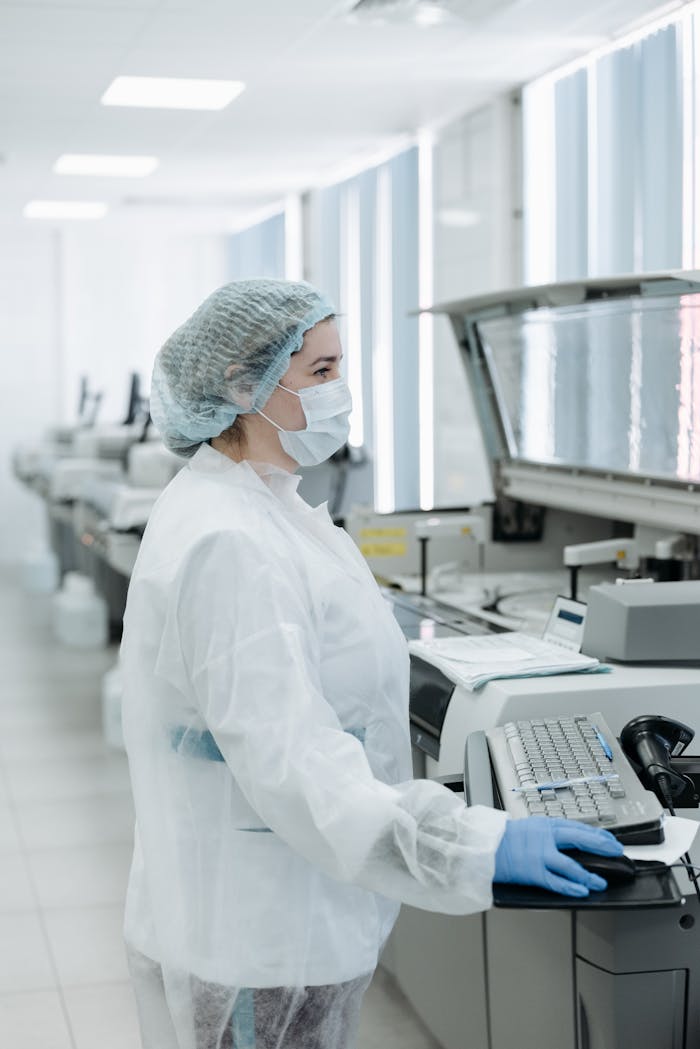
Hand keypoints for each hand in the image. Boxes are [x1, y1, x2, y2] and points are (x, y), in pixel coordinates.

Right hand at [493, 817, 623, 896]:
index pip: (579, 827)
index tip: (612, 841)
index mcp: (546, 824)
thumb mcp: (530, 827)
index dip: (599, 835)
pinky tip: (583, 891)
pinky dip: (572, 887)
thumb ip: (549, 833)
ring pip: (572, 866)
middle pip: (582, 840)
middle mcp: (546, 837)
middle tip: (617, 853)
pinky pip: (557, 882)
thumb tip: (569, 840)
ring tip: (601, 882)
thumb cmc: (503, 838)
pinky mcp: (534, 873)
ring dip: (589, 876)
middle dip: (603, 847)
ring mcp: (540, 856)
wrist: (484, 846)